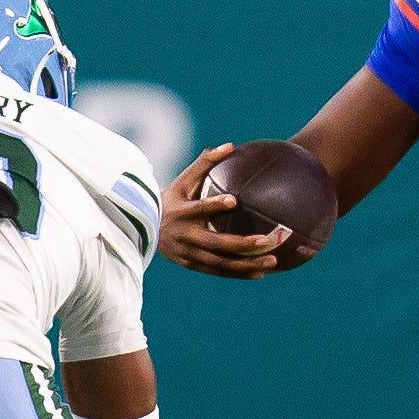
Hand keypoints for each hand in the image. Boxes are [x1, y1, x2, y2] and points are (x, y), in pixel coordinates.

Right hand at [158, 144, 293, 278]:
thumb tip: (230, 145)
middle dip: (241, 244)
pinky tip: (261, 273)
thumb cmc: (173, 197)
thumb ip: (205, 162)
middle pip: (215, 243)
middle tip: (266, 241)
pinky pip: (218, 272)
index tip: (234, 200)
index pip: (199, 209)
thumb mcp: (183, 179)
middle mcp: (184, 236)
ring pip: (220, 263)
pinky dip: (239, 273)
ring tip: (273, 262)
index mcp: (181, 212)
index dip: (214, 205)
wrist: (145, 226)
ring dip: (247, 264)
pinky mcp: (192, 265)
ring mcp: (188, 253)